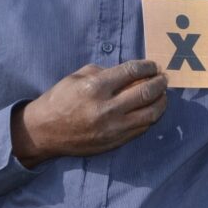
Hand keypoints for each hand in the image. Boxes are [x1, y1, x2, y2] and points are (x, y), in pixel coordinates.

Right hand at [11, 60, 167, 167]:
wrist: (44, 132)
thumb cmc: (60, 99)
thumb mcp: (78, 76)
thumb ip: (106, 72)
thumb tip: (132, 72)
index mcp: (95, 87)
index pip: (132, 72)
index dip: (147, 66)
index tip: (153, 65)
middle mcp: (106, 108)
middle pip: (146, 93)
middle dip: (159, 83)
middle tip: (163, 78)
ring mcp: (113, 128)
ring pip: (150, 114)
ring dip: (161, 101)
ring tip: (162, 94)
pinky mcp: (115, 142)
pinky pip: (142, 128)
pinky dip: (151, 117)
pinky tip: (152, 109)